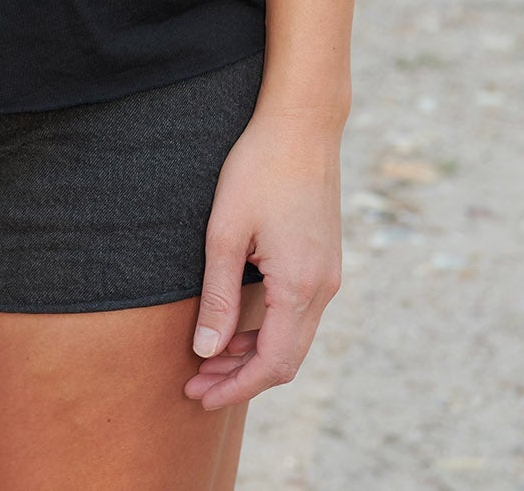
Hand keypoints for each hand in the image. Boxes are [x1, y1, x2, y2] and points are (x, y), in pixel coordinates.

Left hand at [183, 106, 343, 410]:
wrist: (302, 126)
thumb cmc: (257, 170)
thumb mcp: (225, 232)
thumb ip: (219, 295)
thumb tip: (206, 352)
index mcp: (300, 286)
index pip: (272, 363)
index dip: (234, 386)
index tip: (198, 396)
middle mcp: (323, 288)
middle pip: (285, 358)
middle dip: (240, 377)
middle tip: (195, 386)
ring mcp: (328, 275)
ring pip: (293, 337)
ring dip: (253, 354)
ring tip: (207, 359)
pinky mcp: (324, 260)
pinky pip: (298, 312)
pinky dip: (268, 330)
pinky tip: (236, 327)